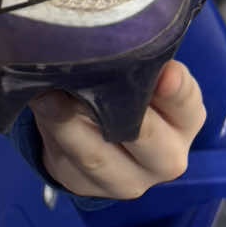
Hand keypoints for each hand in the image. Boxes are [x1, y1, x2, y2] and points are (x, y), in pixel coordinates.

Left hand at [30, 60, 204, 200]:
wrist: (99, 137)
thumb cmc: (129, 93)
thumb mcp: (144, 75)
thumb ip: (140, 61)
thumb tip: (114, 39)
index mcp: (186, 121)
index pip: (186, 102)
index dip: (175, 87)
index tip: (164, 70)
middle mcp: (165, 158)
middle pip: (143, 136)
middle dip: (113, 108)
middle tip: (85, 76)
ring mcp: (127, 181)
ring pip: (96, 155)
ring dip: (67, 121)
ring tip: (47, 93)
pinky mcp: (86, 187)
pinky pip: (66, 162)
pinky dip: (50, 132)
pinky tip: (39, 105)